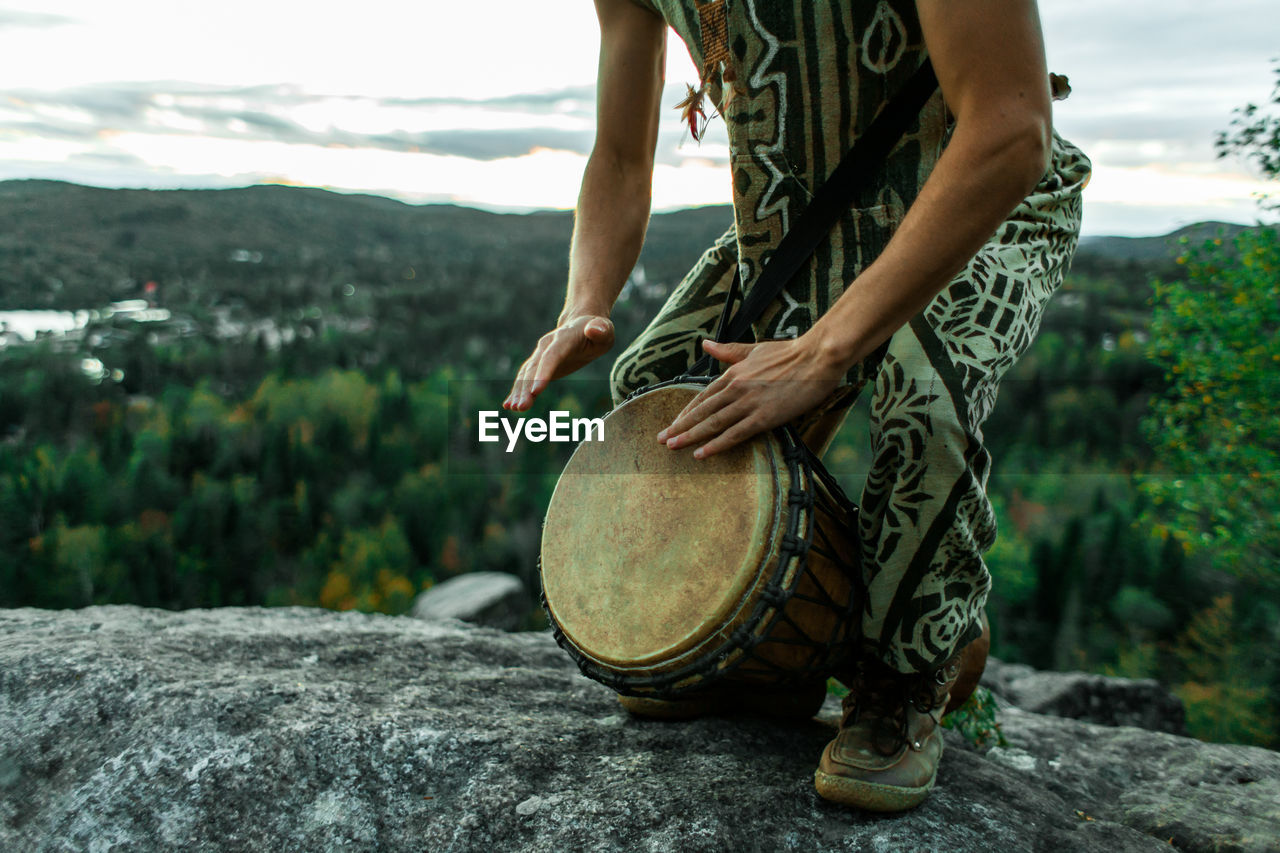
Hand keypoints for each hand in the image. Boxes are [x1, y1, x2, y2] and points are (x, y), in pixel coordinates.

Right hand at [503, 313, 614, 410]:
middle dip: (526, 388)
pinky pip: (525, 378)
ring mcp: (541, 355)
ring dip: (519, 392)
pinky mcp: (539, 365)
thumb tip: (593, 330)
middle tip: (521, 407)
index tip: (536, 391)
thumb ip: (601, 330)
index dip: (543, 372)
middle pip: (535, 367)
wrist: (581, 323)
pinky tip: (509, 405)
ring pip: (526, 374)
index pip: (552, 355)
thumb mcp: (606, 329)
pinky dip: (517, 390)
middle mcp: (547, 345)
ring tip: (515, 409)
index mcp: (564, 337)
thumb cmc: (598, 331)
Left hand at [657, 336, 844, 458]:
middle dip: (680, 427)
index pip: (703, 396)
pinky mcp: (763, 416)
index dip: (686, 412)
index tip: (673, 423)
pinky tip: (702, 453)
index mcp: (734, 373)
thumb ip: (728, 352)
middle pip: (702, 411)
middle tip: (661, 440)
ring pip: (713, 423)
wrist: (816, 357)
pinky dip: (716, 445)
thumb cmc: (790, 353)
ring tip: (673, 447)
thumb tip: (705, 344)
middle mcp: (736, 388)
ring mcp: (748, 403)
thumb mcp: (754, 349)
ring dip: (691, 436)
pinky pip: (734, 434)